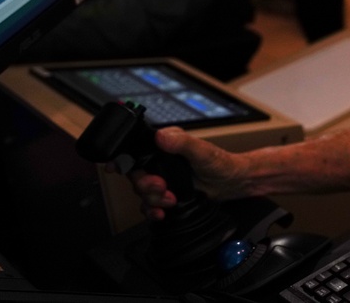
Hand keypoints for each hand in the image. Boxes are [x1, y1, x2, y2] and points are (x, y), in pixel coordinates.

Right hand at [126, 127, 246, 220]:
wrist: (233, 183)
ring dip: (152, 199)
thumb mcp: (202, 150)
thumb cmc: (221, 162)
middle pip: (136, 175)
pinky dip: (153, 211)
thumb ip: (182, 143)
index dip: (122, 159)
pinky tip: (161, 213)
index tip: (116, 168)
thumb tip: (162, 136)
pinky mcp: (167, 194)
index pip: (136, 149)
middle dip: (145, 185)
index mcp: (165, 144)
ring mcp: (163, 178)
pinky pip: (150, 205)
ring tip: (170, 199)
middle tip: (161, 187)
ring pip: (142, 192)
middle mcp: (161, 161)